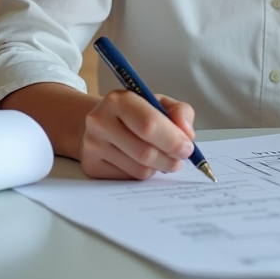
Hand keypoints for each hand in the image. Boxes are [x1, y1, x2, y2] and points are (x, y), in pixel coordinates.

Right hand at [81, 90, 196, 179]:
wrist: (101, 122)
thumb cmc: (135, 113)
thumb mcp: (158, 102)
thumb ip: (180, 112)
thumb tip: (187, 134)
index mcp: (119, 99)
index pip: (150, 125)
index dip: (173, 140)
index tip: (187, 147)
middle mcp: (100, 121)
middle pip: (145, 152)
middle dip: (170, 158)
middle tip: (179, 158)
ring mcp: (93, 145)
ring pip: (139, 169)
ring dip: (159, 167)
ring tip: (162, 158)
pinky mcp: (92, 166)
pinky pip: (128, 178)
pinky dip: (143, 173)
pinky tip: (142, 162)